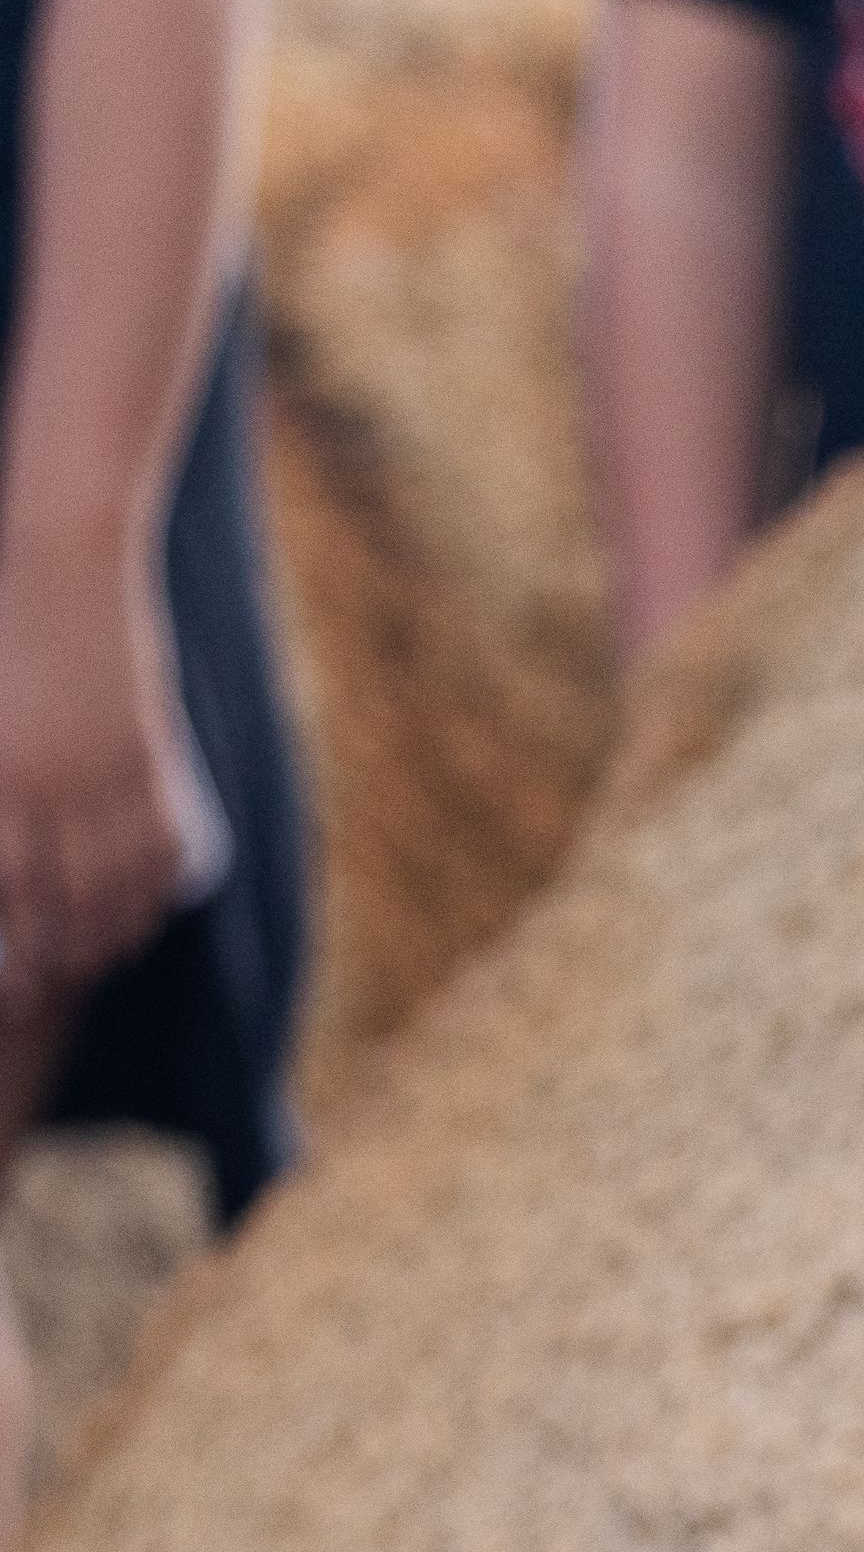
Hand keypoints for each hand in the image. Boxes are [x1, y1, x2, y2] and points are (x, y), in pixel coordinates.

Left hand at [0, 539, 217, 1004]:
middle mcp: (53, 784)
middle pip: (60, 908)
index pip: (3, 893)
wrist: (62, 552)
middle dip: (46, 966)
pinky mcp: (152, 758)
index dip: (5, 948)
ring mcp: (109, 774)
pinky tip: (135, 923)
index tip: (3, 985)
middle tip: (29, 999)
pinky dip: (150, 899)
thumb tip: (4, 871)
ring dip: (100, 944)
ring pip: (117, 889)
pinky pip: (161, 850)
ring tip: (80, 970)